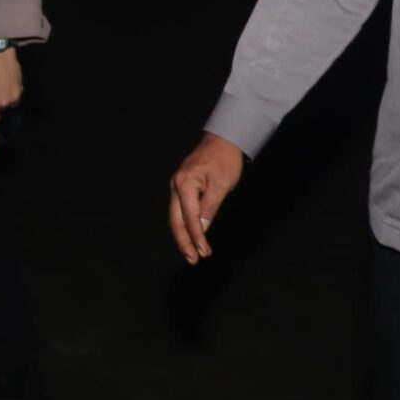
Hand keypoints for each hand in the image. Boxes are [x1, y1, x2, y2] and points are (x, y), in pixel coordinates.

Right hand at [168, 131, 246, 262]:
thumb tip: (201, 230)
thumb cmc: (224, 160)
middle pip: (175, 220)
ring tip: (192, 253)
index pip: (190, 217)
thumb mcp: (221, 185)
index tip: (204, 253)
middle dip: (184, 242)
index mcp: (185, 184)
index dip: (196, 237)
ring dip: (183, 236)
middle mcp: (176, 185)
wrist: (223, 140)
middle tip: (193, 260)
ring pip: (176, 217)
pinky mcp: (182, 187)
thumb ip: (210, 208)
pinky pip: (180, 210)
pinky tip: (191, 236)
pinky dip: (185, 225)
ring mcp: (177, 185)